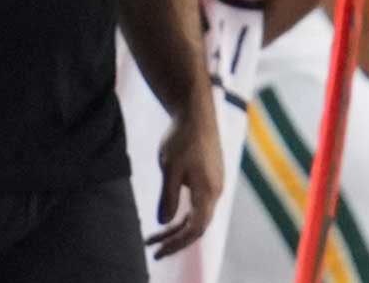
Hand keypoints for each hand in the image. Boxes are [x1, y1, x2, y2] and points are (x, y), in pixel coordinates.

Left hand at [146, 97, 223, 258]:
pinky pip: (198, 204)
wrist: (196, 115)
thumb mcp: (170, 169)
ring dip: (176, 228)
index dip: (177, 243)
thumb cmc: (182, 139)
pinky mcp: (210, 178)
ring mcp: (214, 184)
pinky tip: (167, 217)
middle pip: (198, 225)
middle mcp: (215, 190)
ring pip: (197, 215)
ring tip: (152, 236)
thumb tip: (164, 222)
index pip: (196, 228)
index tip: (158, 252)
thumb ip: (168, 197)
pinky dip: (182, 215)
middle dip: (175, 240)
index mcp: (208, 190)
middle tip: (152, 250)